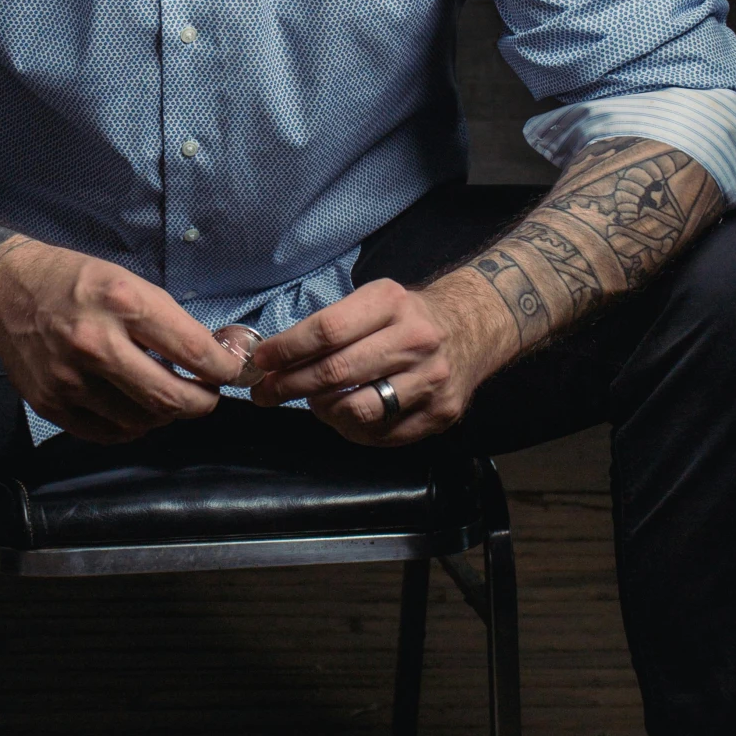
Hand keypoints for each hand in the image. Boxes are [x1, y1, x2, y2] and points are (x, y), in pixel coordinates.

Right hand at [0, 240, 245, 442]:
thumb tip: (214, 357)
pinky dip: (131, 425)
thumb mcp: (126, 281)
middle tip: (206, 395)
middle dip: (202, 402)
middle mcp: (95, 343)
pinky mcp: (51, 404)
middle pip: (170, 398)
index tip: (230, 371)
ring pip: (142, 421)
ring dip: (164, 414)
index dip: (223, 368)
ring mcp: (70, 379)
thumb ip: (167, 322)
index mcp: (121, 303)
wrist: (4, 291)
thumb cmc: (74, 282)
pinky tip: (133, 407)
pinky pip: (108, 433)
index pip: (192, 351)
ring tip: (164, 395)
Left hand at [247, 272, 517, 444]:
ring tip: (313, 402)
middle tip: (266, 393)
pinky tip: (344, 415)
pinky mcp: (440, 413)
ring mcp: (431, 380)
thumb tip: (273, 359)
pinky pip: (381, 435)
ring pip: (357, 410)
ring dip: (322, 411)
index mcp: (391, 303)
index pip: (327, 330)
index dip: (286, 350)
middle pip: (336, 372)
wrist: (474, 327)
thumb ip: (332, 325)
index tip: (261, 362)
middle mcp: (415, 340)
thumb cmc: (408, 316)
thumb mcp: (375, 300)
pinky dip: (352, 429)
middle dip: (290, 386)